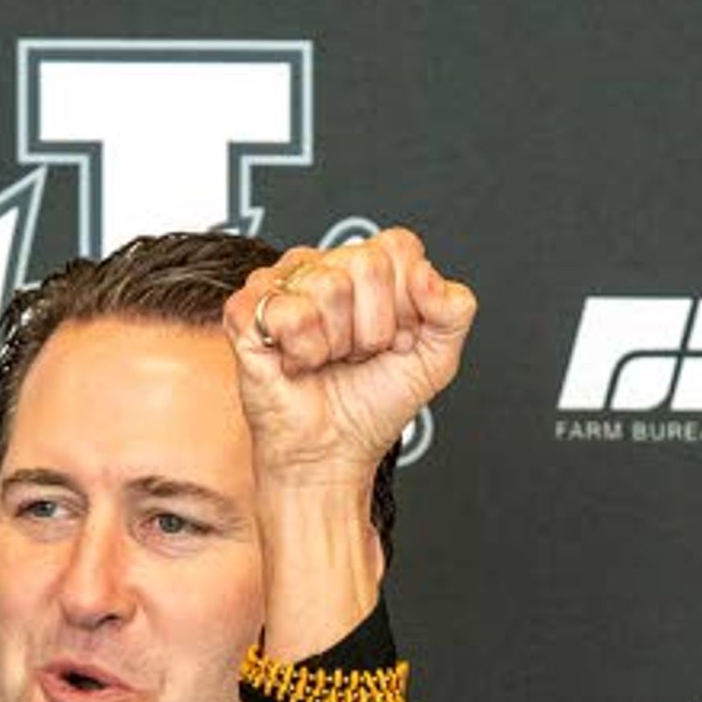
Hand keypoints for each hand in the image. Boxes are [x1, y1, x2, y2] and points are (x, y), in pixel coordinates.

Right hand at [221, 226, 475, 504]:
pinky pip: (290, 313)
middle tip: (358, 354)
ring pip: (329, 286)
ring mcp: (282, 285)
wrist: (333, 454)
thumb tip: (426, 273)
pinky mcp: (246, 311)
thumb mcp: (436, 359)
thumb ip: (455, 308)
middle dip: (374, 327)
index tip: (396, 339)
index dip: (406, 304)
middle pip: (367, 263)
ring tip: (328, 360)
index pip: (400, 248)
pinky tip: (298, 363)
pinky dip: (304, 353)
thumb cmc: (373, 405)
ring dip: (337, 343)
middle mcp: (324, 267)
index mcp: (368, 268)